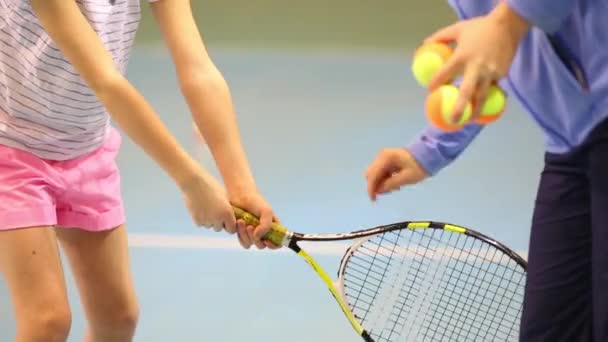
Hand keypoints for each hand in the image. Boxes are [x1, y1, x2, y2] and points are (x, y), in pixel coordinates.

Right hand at [180, 169, 236, 233]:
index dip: (229, 224)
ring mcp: (206, 221)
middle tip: (215, 211)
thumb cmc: (211, 186)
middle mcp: (218, 219)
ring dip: (210, 220)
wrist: (194, 182)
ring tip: (207, 207)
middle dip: (219, 222)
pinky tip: (200, 208)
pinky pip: (201, 223)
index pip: (232, 229)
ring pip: (209, 225)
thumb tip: (233, 219)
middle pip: (219, 228)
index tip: (227, 218)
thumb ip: (229, 210)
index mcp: (227, 213)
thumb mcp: (225, 197)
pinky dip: (201, 219)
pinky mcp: (196, 220)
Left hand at [228, 190, 279, 249]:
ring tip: (241, 221)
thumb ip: (266, 226)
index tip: (266, 241)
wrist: (240, 195)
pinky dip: (239, 234)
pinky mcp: (242, 233)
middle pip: (262, 245)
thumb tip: (257, 237)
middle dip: (255, 238)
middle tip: (250, 226)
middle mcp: (263, 232)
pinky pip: (242, 241)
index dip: (273, 245)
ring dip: (245, 235)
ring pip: (251, 244)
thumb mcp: (266, 211)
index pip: (278, 242)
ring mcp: (253, 233)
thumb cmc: (256, 201)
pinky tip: (238, 223)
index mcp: (273, 228)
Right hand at [365, 148, 428, 200]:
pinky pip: (381, 171)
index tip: (373, 199)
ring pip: (375, 173)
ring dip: (381, 182)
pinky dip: (385, 178)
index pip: (373, 175)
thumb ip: (391, 184)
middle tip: (389, 192)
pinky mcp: (387, 159)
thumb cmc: (419, 166)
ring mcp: (384, 157)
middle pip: (371, 174)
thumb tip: (378, 191)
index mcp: (386, 158)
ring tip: (396, 187)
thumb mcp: (407, 177)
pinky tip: (395, 182)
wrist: (429, 154)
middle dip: (376, 185)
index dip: (371, 188)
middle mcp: (382, 156)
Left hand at [426, 3, 528, 122]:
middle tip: (452, 121)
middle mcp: (476, 67)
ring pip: (483, 96)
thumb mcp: (457, 28)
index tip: (430, 92)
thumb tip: (425, 45)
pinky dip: (488, 98)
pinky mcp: (502, 74)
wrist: (509, 25)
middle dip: (460, 108)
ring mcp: (491, 72)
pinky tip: (483, 107)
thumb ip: (440, 37)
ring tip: (469, 121)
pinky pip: (493, 90)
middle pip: (467, 93)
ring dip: (476, 111)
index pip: (444, 74)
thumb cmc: (480, 27)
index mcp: (462, 56)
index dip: (436, 84)